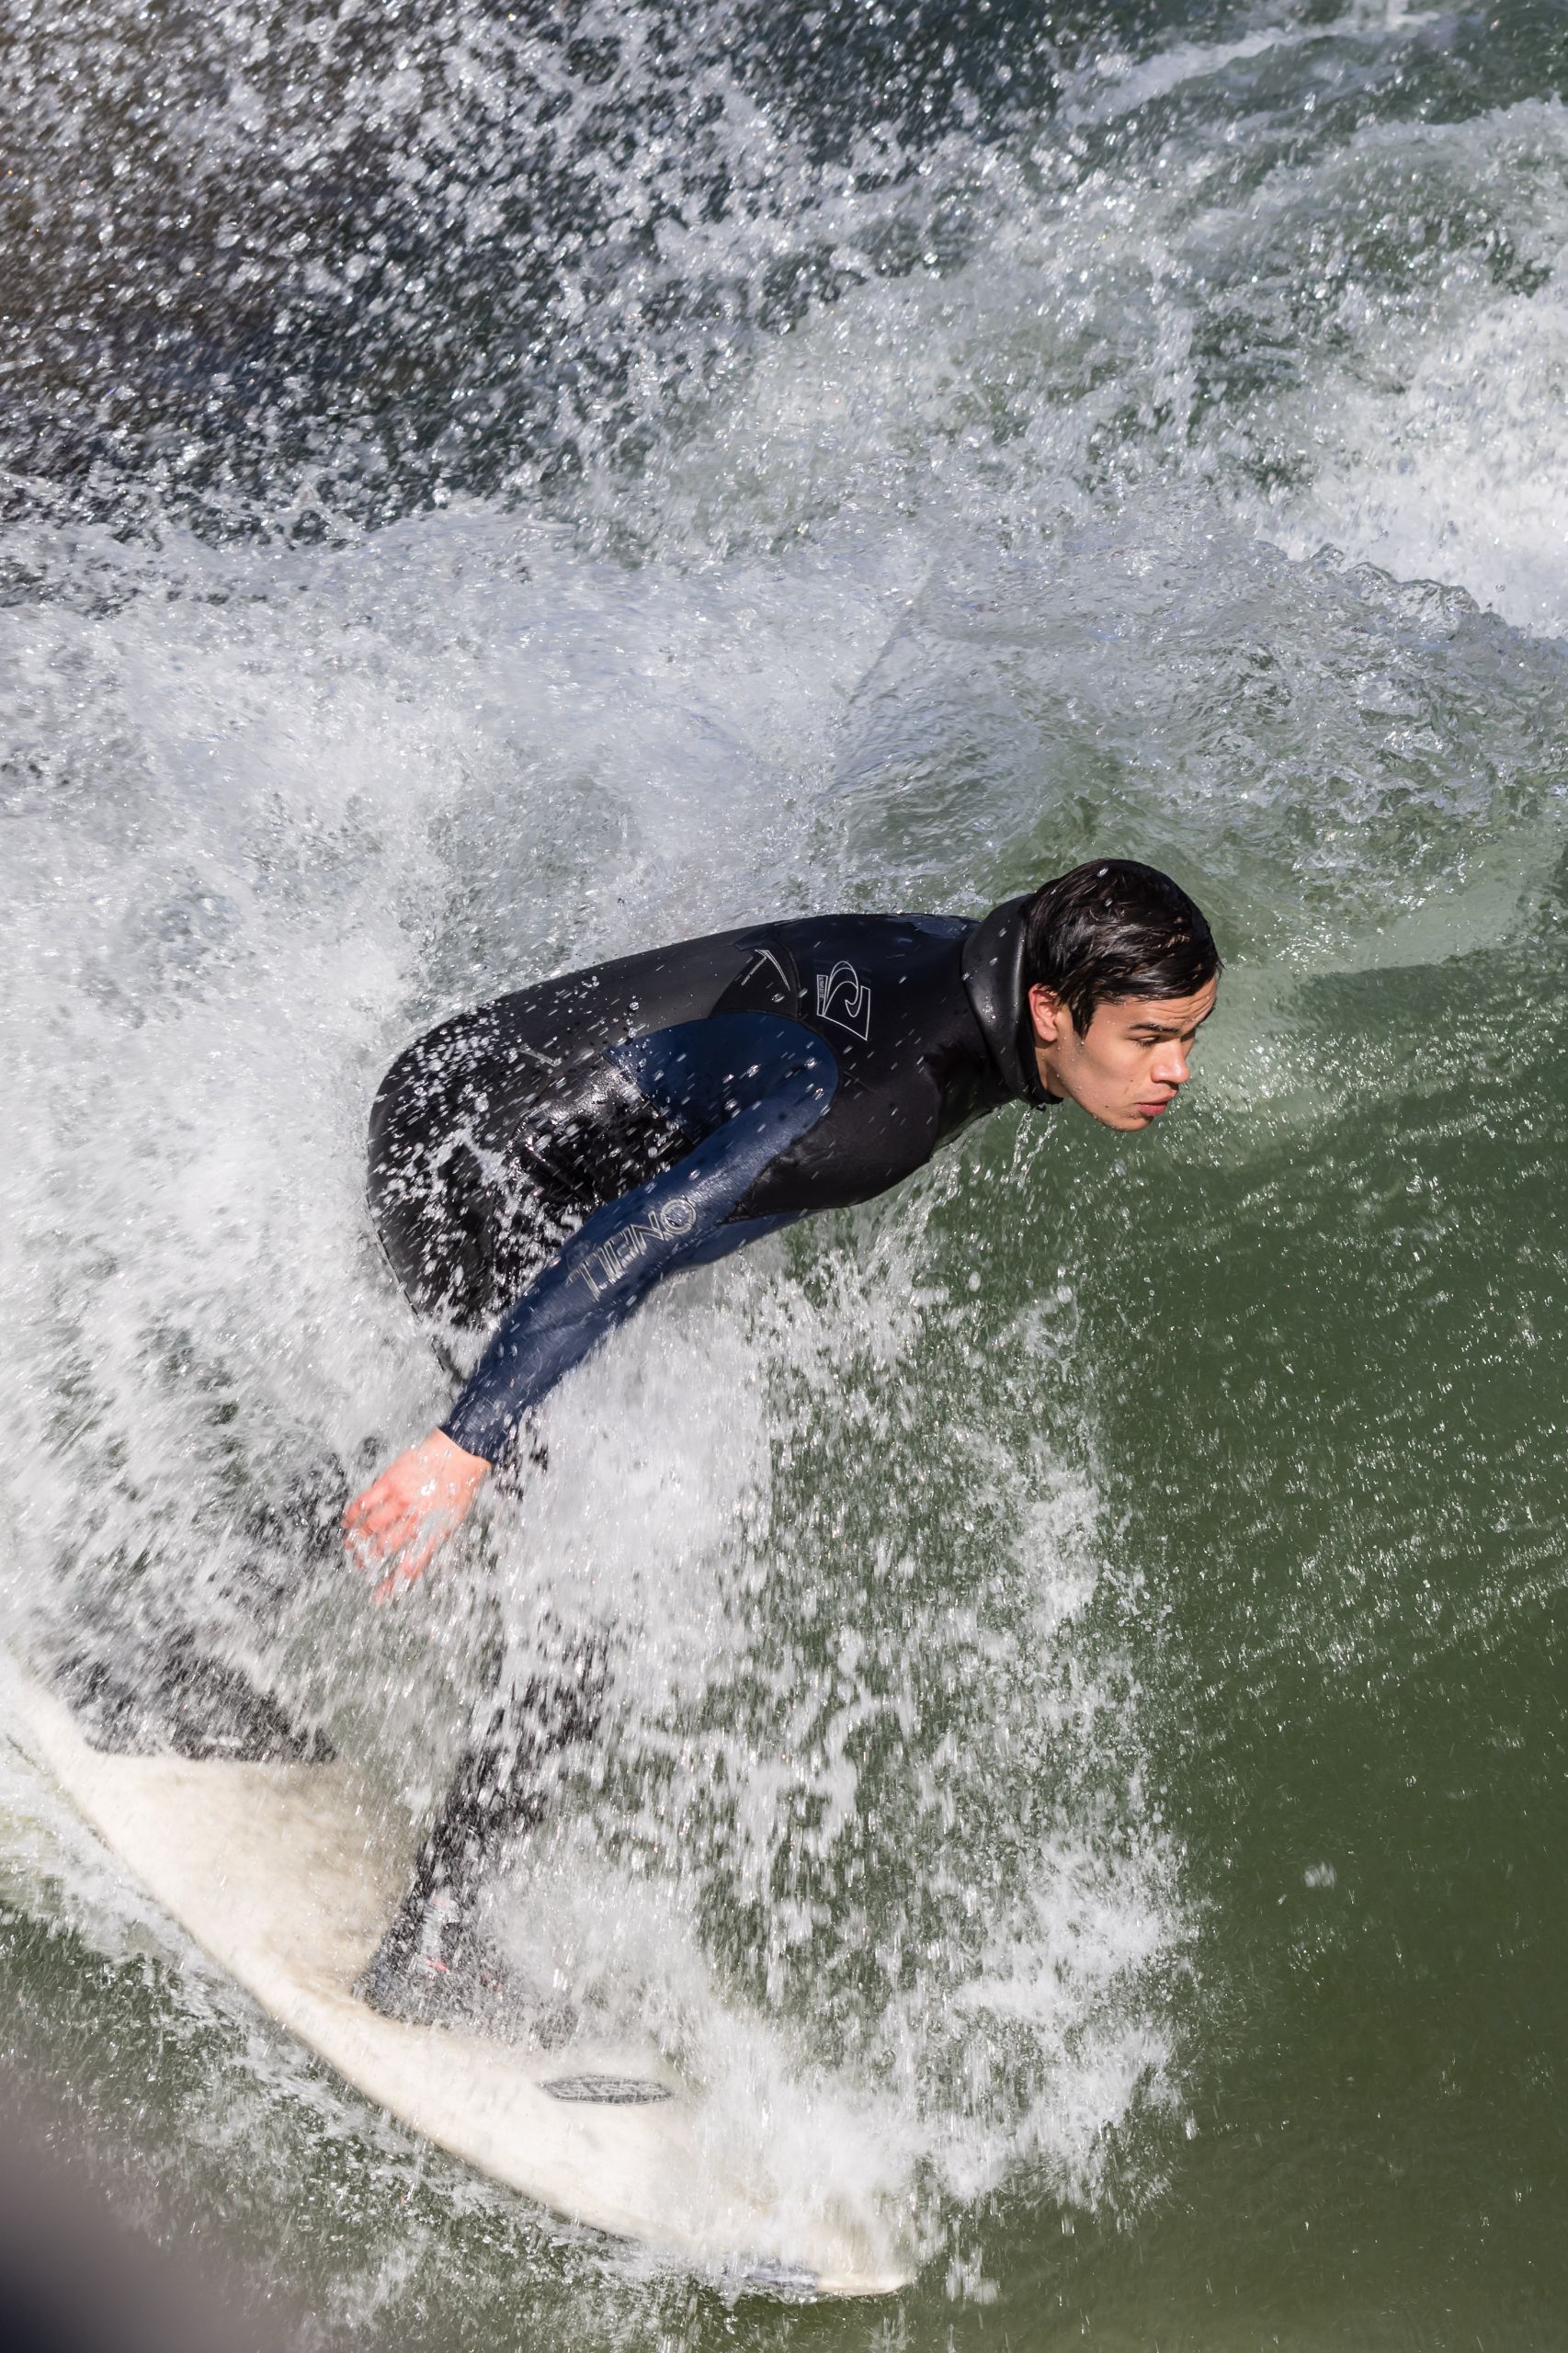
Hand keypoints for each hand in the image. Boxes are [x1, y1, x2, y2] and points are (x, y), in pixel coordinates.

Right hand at [342, 1430, 491, 1602]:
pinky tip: (348, 1520)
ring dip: (356, 1540)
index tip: (378, 1597)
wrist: (460, 1452)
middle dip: (368, 1561)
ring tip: (350, 1545)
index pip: (410, 1566)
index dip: (392, 1584)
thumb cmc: (458, 1488)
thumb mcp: (452, 1521)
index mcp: (433, 1532)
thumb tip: (412, 1563)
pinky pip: (364, 1502)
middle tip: (360, 1565)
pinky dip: (352, 1514)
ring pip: (370, 1528)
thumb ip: (431, 1542)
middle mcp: (416, 1518)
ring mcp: (401, 1499)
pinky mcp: (390, 1481)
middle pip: (384, 1548)